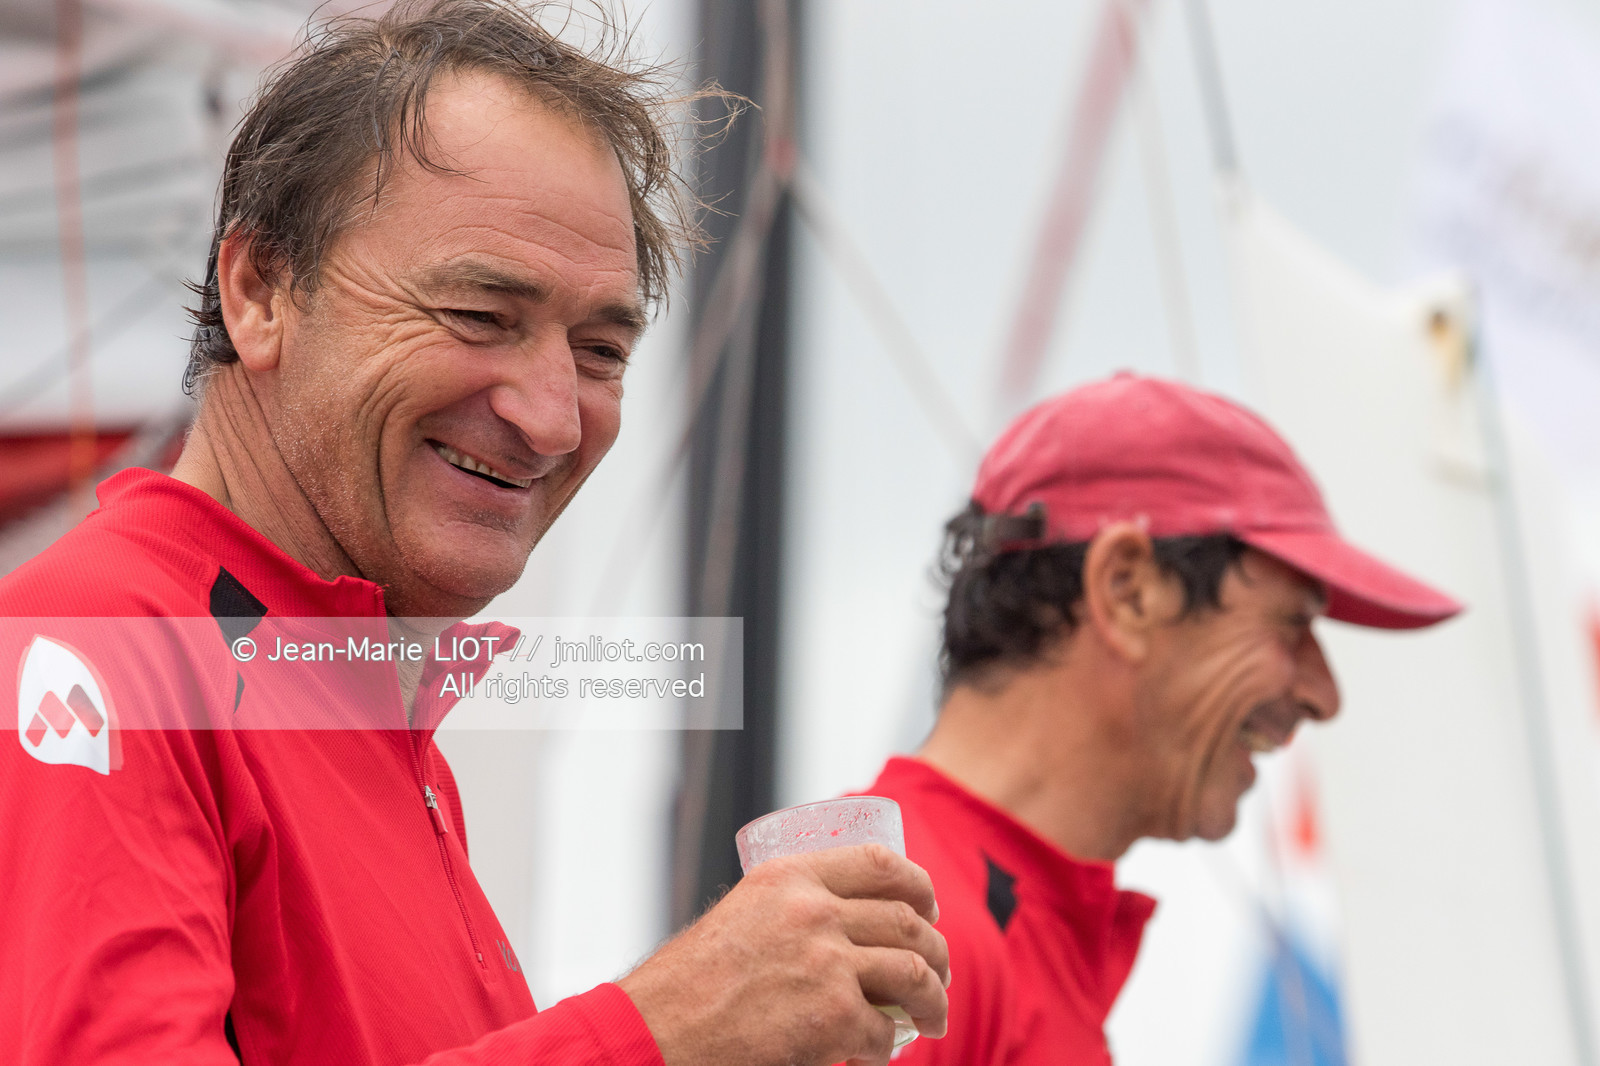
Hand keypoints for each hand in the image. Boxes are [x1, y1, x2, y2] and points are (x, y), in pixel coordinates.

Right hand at [618, 843, 949, 1065]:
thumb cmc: (692, 982)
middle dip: (937, 951)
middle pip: (907, 921)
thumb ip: (791, 909)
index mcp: (791, 877)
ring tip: (934, 1017)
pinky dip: (888, 1047)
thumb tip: (844, 924)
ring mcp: (827, 965)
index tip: (927, 907)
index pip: (880, 862)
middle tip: (939, 973)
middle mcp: (815, 912)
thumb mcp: (744, 912)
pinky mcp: (832, 1019)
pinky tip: (876, 1052)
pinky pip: (884, 1032)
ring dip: (934, 1001)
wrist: (659, 1030)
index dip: (917, 884)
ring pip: (914, 974)